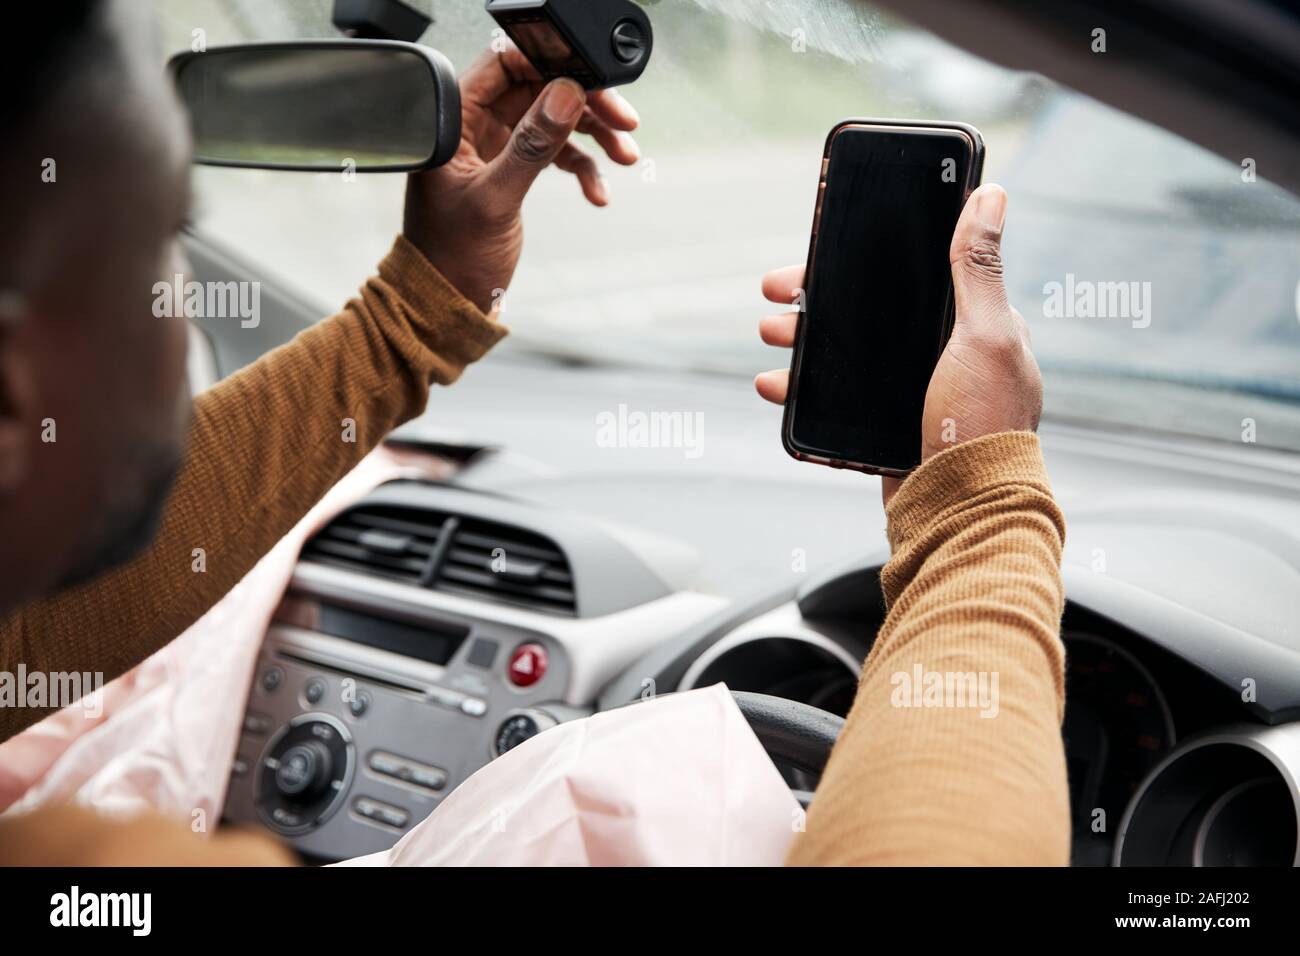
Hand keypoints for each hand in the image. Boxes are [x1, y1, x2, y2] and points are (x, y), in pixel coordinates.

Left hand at [402, 45, 640, 314]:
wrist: (446, 303)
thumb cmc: (450, 257)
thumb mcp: (495, 199)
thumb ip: (530, 146)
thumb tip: (565, 96)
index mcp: (455, 120)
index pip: (505, 65)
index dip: (551, 66)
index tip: (591, 82)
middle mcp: (474, 125)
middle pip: (540, 89)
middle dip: (586, 103)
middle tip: (625, 122)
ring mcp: (495, 147)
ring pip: (555, 120)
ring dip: (595, 135)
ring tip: (626, 156)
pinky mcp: (513, 171)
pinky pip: (557, 154)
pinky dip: (583, 168)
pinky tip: (599, 194)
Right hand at [755, 184, 1042, 504]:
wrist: (962, 511)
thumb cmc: (984, 422)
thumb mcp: (984, 334)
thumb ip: (978, 268)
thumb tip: (991, 194)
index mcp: (969, 324)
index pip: (908, 275)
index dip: (859, 260)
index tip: (816, 253)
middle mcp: (940, 354)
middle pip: (865, 312)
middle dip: (814, 301)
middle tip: (776, 296)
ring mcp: (910, 392)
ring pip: (842, 354)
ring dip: (800, 342)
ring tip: (771, 339)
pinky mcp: (885, 427)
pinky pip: (834, 399)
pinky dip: (801, 390)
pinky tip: (778, 385)